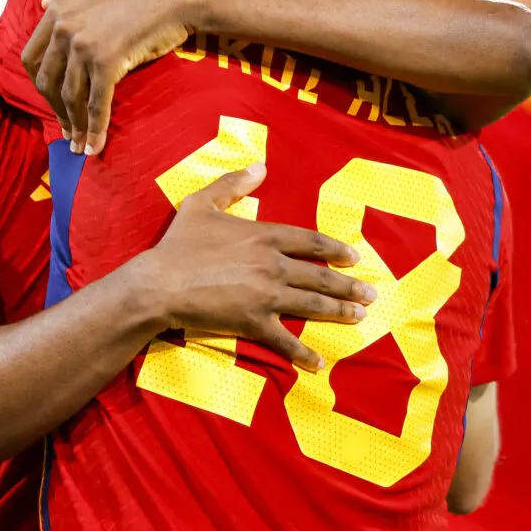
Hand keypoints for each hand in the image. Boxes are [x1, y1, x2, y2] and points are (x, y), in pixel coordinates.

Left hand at [22, 0, 197, 154]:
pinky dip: (95, 129)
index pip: (31, 58)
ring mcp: (84, 46)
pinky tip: (95, 146)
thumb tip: (44, 3)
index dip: (39, 85)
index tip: (50, 100)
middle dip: (54, 111)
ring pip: (71, 97)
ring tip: (79, 144)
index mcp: (57, 11)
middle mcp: (64, 29)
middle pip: (46, 82)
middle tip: (66, 129)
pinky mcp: (106, 63)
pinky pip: (97, 103)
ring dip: (74, 126)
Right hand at [127, 164, 374, 371]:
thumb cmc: (179, 243)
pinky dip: (303, 353)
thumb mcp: (202, 204)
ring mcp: (267, 295)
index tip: (353, 257)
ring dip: (339, 312)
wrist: (160, 283)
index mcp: (264, 235)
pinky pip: (285, 340)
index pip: (310, 241)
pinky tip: (319, 363)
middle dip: (348, 285)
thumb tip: (260, 167)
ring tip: (359, 317)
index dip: (334, 248)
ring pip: (312, 304)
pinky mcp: (254, 322)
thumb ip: (233, 184)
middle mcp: (273, 265)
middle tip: (369, 293)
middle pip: (320, 275)